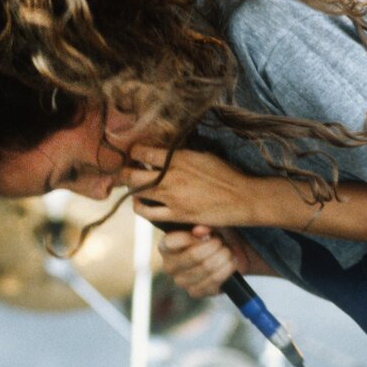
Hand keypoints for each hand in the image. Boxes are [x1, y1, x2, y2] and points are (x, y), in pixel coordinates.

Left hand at [122, 145, 261, 227]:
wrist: (242, 198)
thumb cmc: (227, 174)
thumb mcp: (203, 155)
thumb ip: (182, 154)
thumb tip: (166, 150)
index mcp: (179, 157)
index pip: (142, 151)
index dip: (133, 152)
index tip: (134, 154)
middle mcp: (171, 176)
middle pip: (132, 173)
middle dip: (124, 171)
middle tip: (126, 170)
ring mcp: (172, 197)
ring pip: (136, 192)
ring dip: (130, 188)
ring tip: (132, 186)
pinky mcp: (176, 215)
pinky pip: (147, 212)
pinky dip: (139, 207)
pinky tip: (141, 203)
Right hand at [157, 225, 251, 297]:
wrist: (230, 253)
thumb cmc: (214, 234)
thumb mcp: (210, 222)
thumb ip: (202, 223)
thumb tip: (199, 231)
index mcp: (165, 246)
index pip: (172, 242)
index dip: (194, 237)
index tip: (208, 234)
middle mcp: (169, 266)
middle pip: (194, 255)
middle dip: (214, 246)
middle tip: (222, 242)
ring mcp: (181, 281)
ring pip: (207, 267)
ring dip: (223, 257)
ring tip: (227, 251)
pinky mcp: (195, 292)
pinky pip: (214, 280)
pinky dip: (227, 269)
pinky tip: (230, 262)